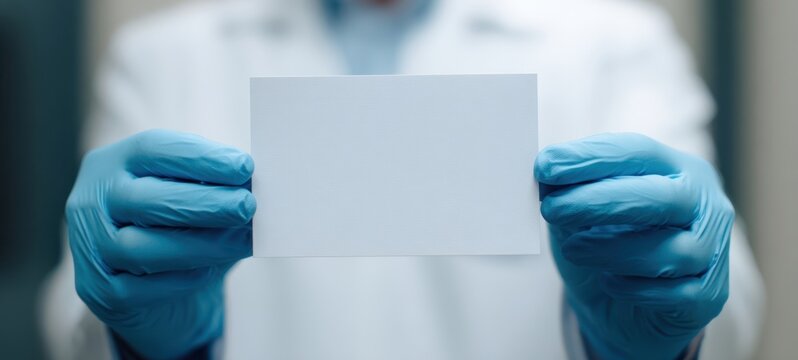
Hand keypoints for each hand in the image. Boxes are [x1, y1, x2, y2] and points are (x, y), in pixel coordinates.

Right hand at [66, 129, 255, 358]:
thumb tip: (255, 183)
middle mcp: (91, 201)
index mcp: (115, 162)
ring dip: (200, 245)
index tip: (245, 167)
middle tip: (248, 205)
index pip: (153, 150)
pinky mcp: (98, 291)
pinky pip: (140, 287)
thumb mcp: (194, 194)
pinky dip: (181, 278)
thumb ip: (217, 186)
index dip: (201, 157)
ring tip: (242, 241)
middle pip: (146, 200)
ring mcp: (89, 247)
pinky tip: (211, 270)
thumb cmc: (179, 224)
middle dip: (204, 203)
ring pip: (141, 248)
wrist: (150, 284)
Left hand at [535, 133, 732, 358]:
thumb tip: (544, 177)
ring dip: (613, 249)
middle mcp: (703, 204)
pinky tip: (609, 283)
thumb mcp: (579, 213)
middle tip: (551, 208)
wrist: (622, 309)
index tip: (546, 165)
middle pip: (661, 197)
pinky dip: (636, 288)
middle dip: (600, 201)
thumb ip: (568, 192)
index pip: (638, 152)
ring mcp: (712, 251)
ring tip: (572, 249)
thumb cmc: (605, 244)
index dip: (591, 157)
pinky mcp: (708, 295)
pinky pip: (677, 293)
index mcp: (674, 169)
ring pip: (672, 250)